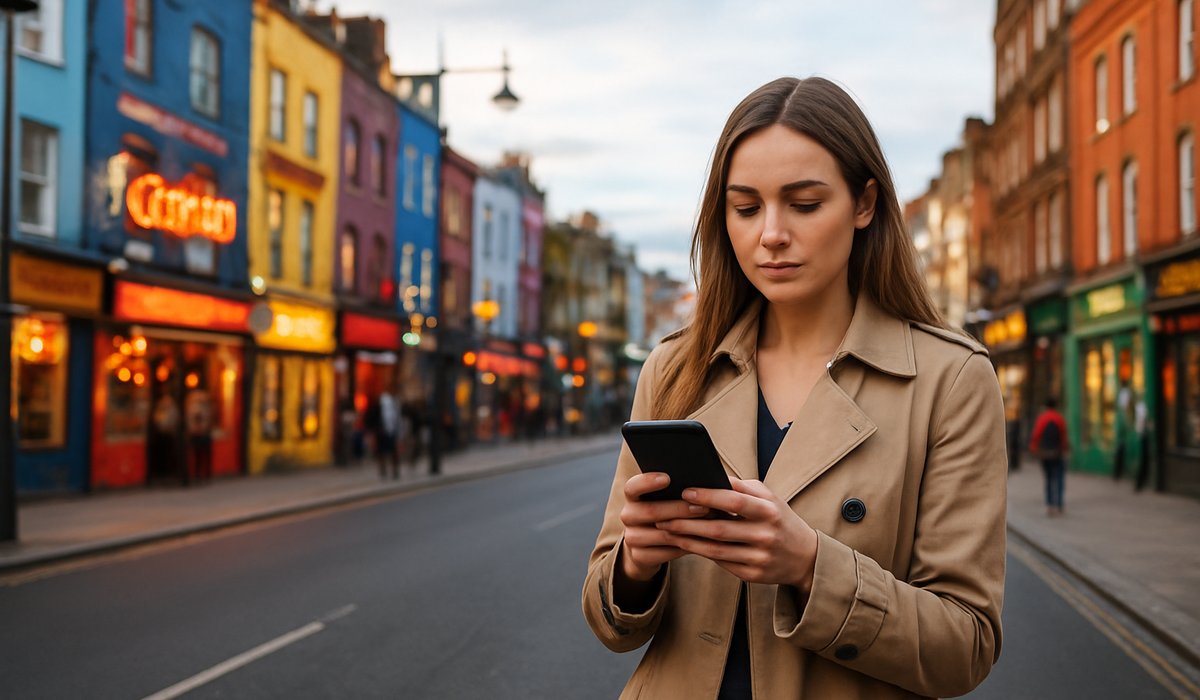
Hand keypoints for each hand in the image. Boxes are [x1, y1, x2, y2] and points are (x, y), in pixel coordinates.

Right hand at [618, 472, 712, 581]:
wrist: (648, 546)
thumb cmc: (664, 513)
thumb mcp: (664, 499)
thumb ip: (675, 491)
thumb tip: (701, 484)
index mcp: (632, 496)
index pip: (633, 487)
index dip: (647, 482)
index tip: (667, 478)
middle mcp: (628, 515)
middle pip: (651, 511)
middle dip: (680, 509)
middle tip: (703, 507)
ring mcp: (631, 537)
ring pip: (662, 533)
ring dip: (687, 530)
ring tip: (709, 526)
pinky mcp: (639, 556)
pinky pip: (666, 552)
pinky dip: (685, 547)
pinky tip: (701, 542)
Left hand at [656, 478, 817, 590]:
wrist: (805, 557)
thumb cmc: (779, 519)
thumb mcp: (769, 499)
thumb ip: (742, 487)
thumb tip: (710, 475)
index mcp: (769, 511)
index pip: (734, 502)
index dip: (708, 496)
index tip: (685, 491)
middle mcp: (765, 536)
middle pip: (719, 529)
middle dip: (687, 522)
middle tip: (663, 515)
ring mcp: (759, 558)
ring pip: (715, 550)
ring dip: (687, 540)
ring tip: (667, 530)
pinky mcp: (753, 575)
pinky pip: (721, 563)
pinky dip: (700, 553)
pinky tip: (685, 544)